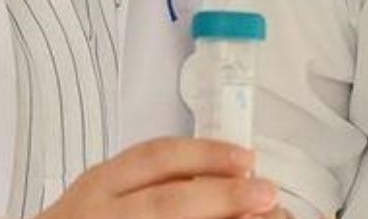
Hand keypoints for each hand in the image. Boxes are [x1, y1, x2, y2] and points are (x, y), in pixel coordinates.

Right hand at [37, 137, 277, 218]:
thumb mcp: (108, 191)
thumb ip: (154, 181)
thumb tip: (224, 176)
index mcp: (100, 184)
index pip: (155, 158)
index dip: (205, 154)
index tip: (247, 158)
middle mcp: (102, 214)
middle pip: (168, 202)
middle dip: (221, 196)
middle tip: (267, 192)